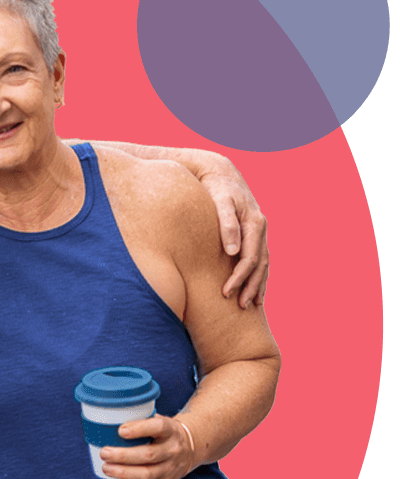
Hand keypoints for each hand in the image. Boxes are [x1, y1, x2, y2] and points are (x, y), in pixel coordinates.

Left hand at [99, 416, 195, 478]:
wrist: (189, 449)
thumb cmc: (163, 432)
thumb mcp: (157, 421)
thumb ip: (139, 421)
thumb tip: (108, 422)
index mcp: (170, 429)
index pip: (158, 427)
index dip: (139, 429)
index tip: (120, 430)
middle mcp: (174, 449)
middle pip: (149, 454)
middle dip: (123, 455)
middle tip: (104, 452)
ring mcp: (172, 467)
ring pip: (147, 473)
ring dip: (123, 472)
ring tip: (106, 467)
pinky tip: (116, 475)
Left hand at [196, 159, 268, 308]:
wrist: (219, 172)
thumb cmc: (215, 188)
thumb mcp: (219, 202)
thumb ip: (226, 224)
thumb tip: (232, 252)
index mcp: (255, 223)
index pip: (250, 258)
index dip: (239, 278)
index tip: (226, 293)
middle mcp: (261, 228)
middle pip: (260, 264)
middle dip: (251, 286)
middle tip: (241, 306)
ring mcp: (259, 231)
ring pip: (264, 263)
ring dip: (258, 284)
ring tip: (251, 304)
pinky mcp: (253, 233)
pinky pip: (260, 258)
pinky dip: (258, 274)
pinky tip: (254, 288)